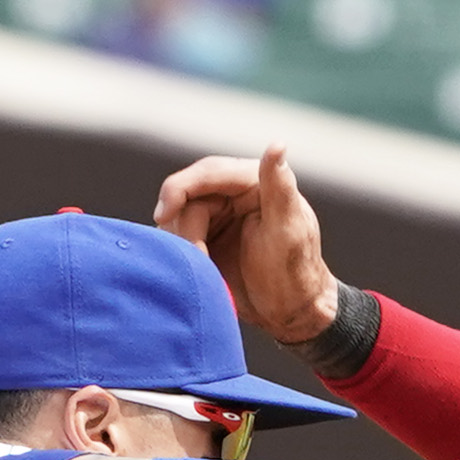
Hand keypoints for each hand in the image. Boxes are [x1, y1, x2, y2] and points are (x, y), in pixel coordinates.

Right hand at [154, 144, 340, 345]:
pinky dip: (181, 251)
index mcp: (255, 182)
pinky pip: (179, 236)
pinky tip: (197, 268)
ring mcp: (219, 214)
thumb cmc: (296, 274)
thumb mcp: (288, 231)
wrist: (291, 314)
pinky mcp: (207, 236)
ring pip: (178, 217)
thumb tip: (277, 145)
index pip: (207, 173)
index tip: (163, 215)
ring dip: (183, 243)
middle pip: (186, 196)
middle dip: (183, 227)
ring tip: (204, 267)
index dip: (179, 189)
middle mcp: (234, 192)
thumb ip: (279, 187)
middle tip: (195, 257)